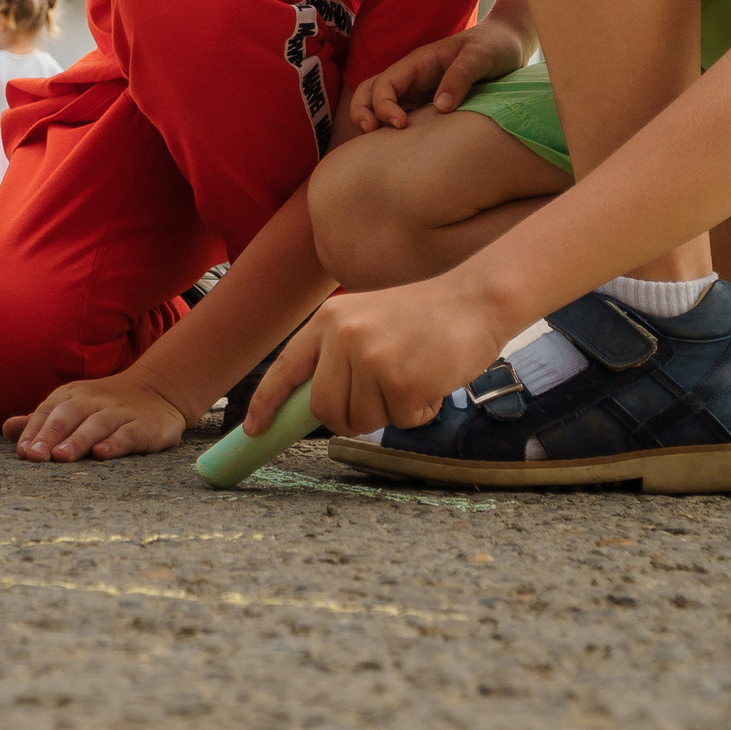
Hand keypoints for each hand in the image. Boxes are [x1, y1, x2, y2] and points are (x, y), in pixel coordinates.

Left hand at [6, 372, 191, 461]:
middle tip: (35, 457)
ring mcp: (120, 413)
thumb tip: (7, 429)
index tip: (22, 452)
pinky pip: (127, 433)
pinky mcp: (143, 426)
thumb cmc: (104, 407)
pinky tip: (102, 454)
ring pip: (96, 424)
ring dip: (77, 440)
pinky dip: (115, 442)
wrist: (158, 392)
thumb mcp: (72, 409)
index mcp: (72, 396)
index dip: (34, 431)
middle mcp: (94, 401)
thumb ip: (41, 422)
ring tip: (61, 456)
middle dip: (50, 435)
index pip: (47, 411)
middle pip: (68, 415)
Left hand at [243, 276, 509, 439]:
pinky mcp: (400, 380)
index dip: (266, 402)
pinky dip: (420, 411)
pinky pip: (400, 422)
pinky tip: (432, 380)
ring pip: (362, 420)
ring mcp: (370, 358)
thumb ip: (339, 355)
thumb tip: (315, 405)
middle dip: (352, 417)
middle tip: (385, 396)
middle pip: (325, 410)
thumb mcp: (369, 321)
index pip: (285, 367)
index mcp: (329, 319)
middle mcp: (342, 336)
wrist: (476, 299)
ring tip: (414, 375)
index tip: (254, 430)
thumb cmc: (426, 317)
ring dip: (392, 411)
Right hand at [348, 20, 527, 133]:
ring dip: (371, 124)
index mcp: (418, 63)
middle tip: (369, 136)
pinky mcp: (427, 107)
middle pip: (370, 92)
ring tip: (374, 149)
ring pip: (379, 106)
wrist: (509, 46)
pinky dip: (390, 133)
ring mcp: (417, 93)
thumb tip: (440, 108)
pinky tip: (396, 153)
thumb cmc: (494, 46)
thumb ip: (460, 77)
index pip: (385, 83)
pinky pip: (401, 118)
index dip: (384, 105)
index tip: (401, 125)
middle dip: (362, 112)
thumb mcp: (480, 57)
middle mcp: (411, 78)